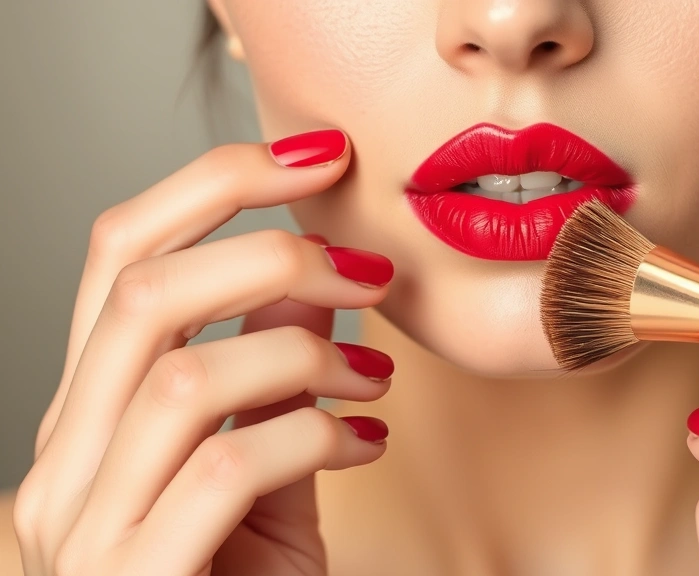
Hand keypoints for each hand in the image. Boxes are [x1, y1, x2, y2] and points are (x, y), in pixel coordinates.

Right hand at [13, 129, 394, 575]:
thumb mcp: (267, 472)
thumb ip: (274, 380)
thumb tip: (307, 280)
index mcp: (88, 423)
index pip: (116, 257)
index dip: (214, 183)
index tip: (318, 158)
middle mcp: (62, 468)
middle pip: (138, 293)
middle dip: (270, 252)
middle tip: (369, 271)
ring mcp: (83, 533)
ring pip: (183, 378)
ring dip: (304, 355)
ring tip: (375, 376)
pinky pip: (224, 469)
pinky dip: (313, 436)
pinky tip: (365, 446)